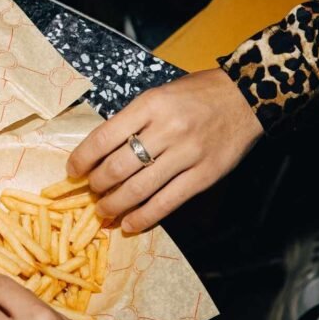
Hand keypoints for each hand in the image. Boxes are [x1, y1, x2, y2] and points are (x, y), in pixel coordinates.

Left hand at [67, 68, 262, 232]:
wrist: (245, 97)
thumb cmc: (194, 95)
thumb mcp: (156, 96)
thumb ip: (130, 121)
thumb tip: (98, 154)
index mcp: (149, 105)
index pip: (103, 138)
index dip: (82, 159)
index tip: (73, 171)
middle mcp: (166, 130)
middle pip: (117, 168)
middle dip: (97, 185)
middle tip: (91, 192)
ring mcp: (187, 154)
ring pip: (139, 189)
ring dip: (114, 205)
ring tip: (104, 211)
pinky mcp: (204, 175)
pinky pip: (167, 203)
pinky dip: (143, 218)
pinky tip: (129, 224)